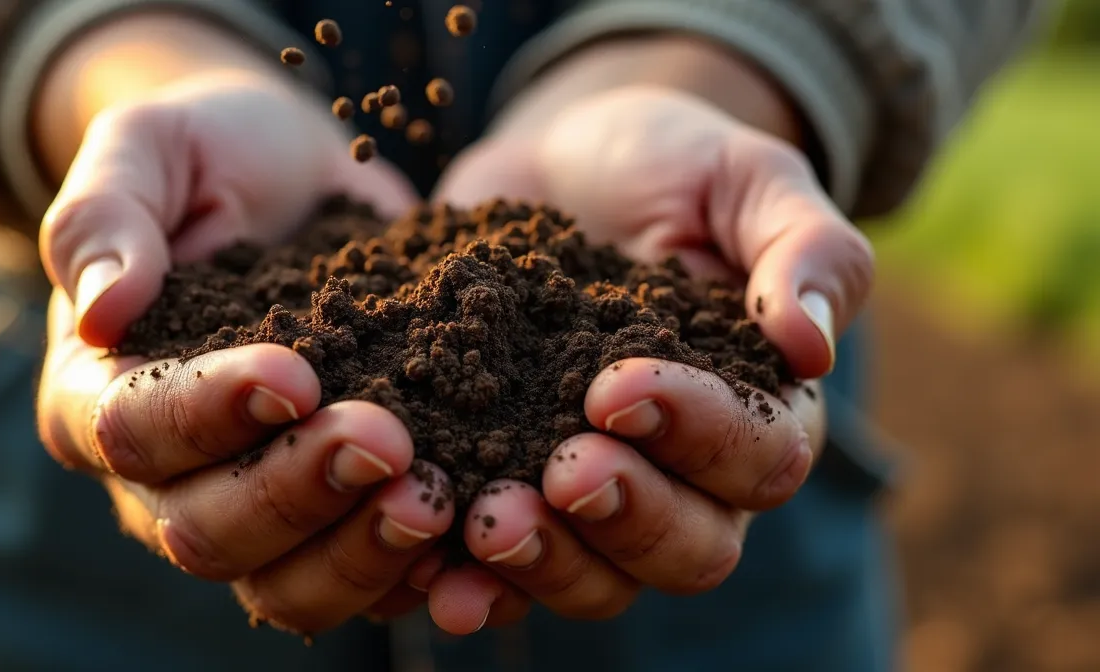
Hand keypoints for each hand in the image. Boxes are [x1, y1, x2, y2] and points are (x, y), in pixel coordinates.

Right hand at [35, 72, 452, 633]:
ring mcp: (251, 506)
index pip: (135, 429)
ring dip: (362, 551)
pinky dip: (416, 569)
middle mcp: (164, 475)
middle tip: (390, 441)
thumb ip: (106, 216)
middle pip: (208, 530)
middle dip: (301, 491)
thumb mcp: (148, 147)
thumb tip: (102, 310)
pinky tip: (473, 526)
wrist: (292, 178)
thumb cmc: (209, 154)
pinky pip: (363, 579)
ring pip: (285, 586)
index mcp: (98, 393)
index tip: (296, 374)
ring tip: (438, 496)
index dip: (212, 413)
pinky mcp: (333, 514)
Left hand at [423, 63, 870, 628]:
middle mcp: (687, 474)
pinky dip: (468, 580)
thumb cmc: (673, 166)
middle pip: (687, 549)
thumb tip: (811, 345)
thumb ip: (804, 248)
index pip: (759, 456)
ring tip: (485, 524)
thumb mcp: (748, 178)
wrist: (561, 164)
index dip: (697, 436)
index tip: (617, 389)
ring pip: (597, 579)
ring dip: (544, 564)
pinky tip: (427, 574)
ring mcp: (594, 493)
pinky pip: (500, 569)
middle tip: (559, 473)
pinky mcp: (509, 486)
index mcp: (761, 406)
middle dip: (625, 519)